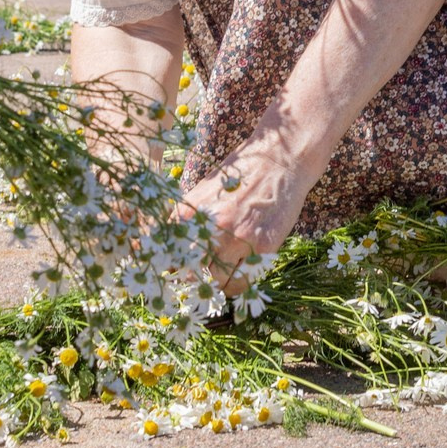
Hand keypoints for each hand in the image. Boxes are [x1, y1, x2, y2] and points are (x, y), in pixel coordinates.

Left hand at [178, 147, 313, 272]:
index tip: (178, 274)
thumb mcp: (203, 193)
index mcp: (189, 215)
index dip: (172, 270)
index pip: (169, 257)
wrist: (279, 161)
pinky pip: (242, 282)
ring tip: (220, 279)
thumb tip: (167, 251)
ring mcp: (238, 239)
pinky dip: (236, 286)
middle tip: (198, 281)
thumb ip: (184, 221)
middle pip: (189, 273)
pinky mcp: (263, 246)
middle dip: (192, 280)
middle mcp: (211, 229)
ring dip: (215, 285)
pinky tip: (237, 277)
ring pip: (215, 282)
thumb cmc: (239, 176)